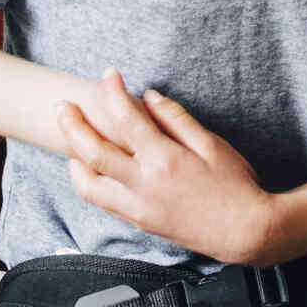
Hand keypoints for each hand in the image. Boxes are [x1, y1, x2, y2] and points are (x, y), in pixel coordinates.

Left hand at [58, 69, 269, 265]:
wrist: (244, 231)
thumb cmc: (235, 185)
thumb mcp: (213, 144)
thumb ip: (177, 119)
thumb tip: (148, 97)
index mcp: (165, 159)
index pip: (126, 118)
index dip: (112, 92)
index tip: (109, 74)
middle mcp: (144, 184)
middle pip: (92, 151)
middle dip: (72, 124)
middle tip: (63, 105)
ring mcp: (137, 206)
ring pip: (87, 183)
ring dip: (73, 157)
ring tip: (71, 138)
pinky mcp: (137, 221)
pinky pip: (100, 201)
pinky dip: (86, 181)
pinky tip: (89, 168)